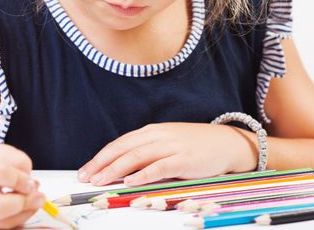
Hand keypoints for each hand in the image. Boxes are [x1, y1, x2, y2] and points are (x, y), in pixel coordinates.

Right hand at [0, 142, 44, 228]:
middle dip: (24, 202)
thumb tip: (29, 178)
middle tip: (38, 195)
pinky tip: (24, 207)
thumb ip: (16, 159)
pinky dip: (17, 218)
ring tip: (35, 200)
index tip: (30, 181)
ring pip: (1, 222)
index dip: (20, 179)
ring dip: (25, 212)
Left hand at [78, 123, 255, 186]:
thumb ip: (147, 152)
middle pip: (123, 149)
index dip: (101, 157)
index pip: (120, 143)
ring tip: (100, 180)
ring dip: (115, 169)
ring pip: (137, 156)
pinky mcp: (184, 159)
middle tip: (86, 177)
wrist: (227, 142)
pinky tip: (130, 181)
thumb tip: (121, 168)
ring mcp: (171, 146)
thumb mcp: (167, 143)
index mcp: (151, 131)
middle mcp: (158, 136)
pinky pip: (159, 167)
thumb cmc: (194, 145)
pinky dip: (143, 174)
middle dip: (102, 163)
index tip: (86, 170)